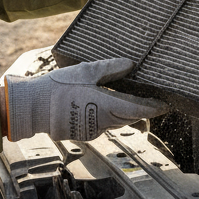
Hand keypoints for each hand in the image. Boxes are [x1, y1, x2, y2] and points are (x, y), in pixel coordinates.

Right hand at [1, 57, 160, 141]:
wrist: (34, 108)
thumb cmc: (58, 87)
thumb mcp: (85, 71)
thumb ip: (110, 68)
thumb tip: (131, 64)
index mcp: (106, 105)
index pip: (138, 109)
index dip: (154, 108)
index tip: (165, 105)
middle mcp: (103, 121)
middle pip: (130, 118)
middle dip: (143, 112)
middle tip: (154, 105)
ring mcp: (93, 130)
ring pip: (117, 123)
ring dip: (126, 115)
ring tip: (133, 106)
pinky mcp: (84, 133)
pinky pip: (104, 126)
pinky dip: (110, 118)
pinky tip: (106, 109)